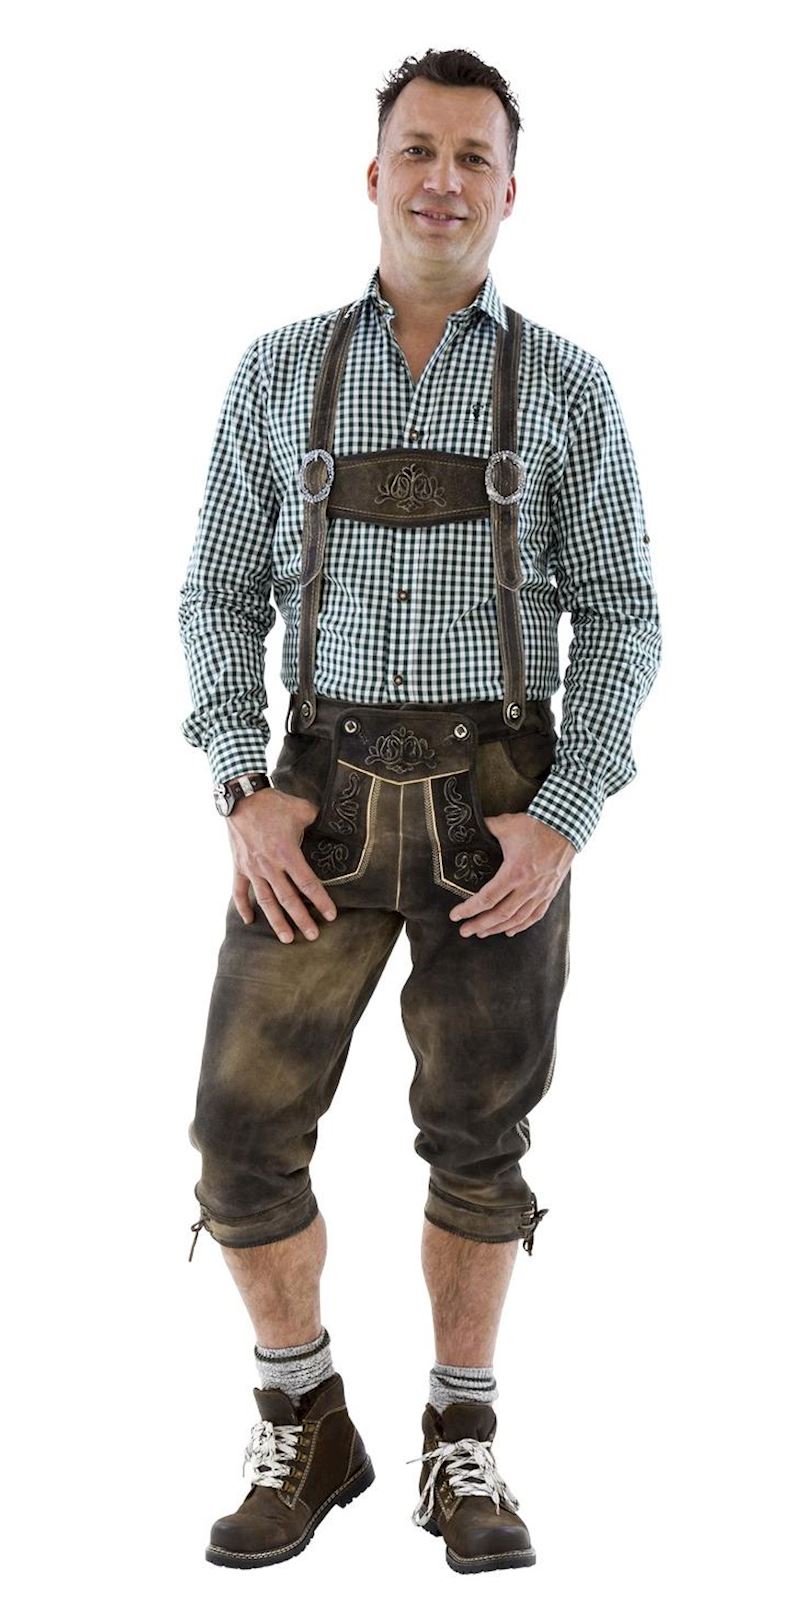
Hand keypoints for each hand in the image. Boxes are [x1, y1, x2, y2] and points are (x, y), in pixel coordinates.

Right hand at [226, 787, 337, 940]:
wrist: (241, 798)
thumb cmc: (273, 803)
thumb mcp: (302, 809)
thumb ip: (317, 821)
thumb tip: (332, 824)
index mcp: (287, 853)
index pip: (307, 883)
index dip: (321, 900)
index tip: (331, 915)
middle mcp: (270, 866)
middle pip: (289, 899)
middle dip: (302, 919)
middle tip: (313, 936)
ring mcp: (252, 868)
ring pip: (266, 901)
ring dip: (276, 921)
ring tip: (287, 938)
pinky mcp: (239, 866)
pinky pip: (239, 891)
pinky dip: (242, 907)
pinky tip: (249, 921)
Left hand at [449, 813, 575, 937]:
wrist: (566, 826)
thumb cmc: (536, 826)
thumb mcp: (506, 824)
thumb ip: (485, 828)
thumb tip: (469, 827)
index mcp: (514, 872)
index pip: (487, 898)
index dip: (469, 909)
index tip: (455, 915)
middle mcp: (528, 886)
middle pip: (500, 914)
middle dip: (480, 925)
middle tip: (464, 931)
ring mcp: (540, 892)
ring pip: (517, 919)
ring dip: (498, 928)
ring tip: (482, 933)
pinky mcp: (549, 892)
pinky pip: (535, 915)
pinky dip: (521, 925)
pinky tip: (510, 931)